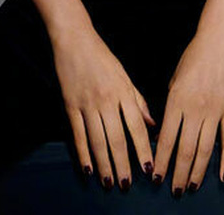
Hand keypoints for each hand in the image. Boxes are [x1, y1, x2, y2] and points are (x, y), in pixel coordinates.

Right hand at [50, 26, 156, 190]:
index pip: (137, 126)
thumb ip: (137, 101)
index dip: (143, 149)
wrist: (75, 40)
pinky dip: (83, 154)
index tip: (148, 168)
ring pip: (97, 141)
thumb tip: (152, 124)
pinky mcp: (70, 106)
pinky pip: (78, 135)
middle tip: (127, 184)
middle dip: (123, 164)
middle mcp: (107, 100)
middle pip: (117, 138)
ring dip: (104, 164)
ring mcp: (87, 104)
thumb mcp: (124, 75)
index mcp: (123, 92)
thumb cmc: (102, 57)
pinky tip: (88, 169)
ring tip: (109, 182)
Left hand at [152, 28, 223, 194]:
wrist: (218, 41)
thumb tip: (165, 135)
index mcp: (176, 100)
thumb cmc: (193, 58)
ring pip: (205, 149)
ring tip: (193, 187)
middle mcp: (195, 108)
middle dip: (178, 173)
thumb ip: (170, 107)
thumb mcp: (174, 80)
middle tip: (175, 191)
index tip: (156, 176)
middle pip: (185, 149)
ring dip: (198, 171)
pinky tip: (223, 175)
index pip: (166, 139)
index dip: (161, 161)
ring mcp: (215, 110)